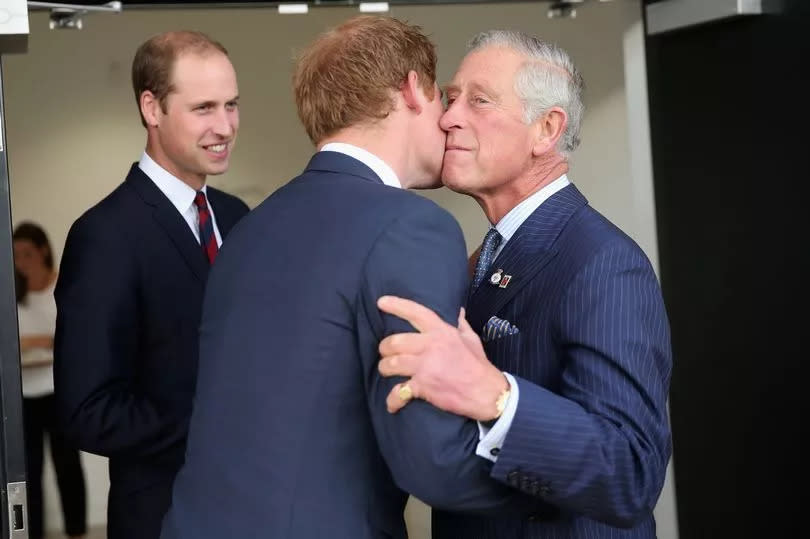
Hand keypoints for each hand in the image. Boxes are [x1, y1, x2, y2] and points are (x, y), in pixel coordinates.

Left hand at [377, 295, 507, 421]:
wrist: (487, 393)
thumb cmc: (478, 366)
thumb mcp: (471, 340)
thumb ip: (461, 325)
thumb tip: (458, 311)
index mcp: (442, 332)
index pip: (416, 313)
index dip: (397, 305)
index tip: (381, 302)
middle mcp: (431, 346)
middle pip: (395, 341)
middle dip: (385, 348)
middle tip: (386, 353)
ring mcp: (425, 366)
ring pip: (391, 364)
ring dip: (385, 369)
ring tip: (386, 371)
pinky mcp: (423, 386)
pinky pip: (399, 392)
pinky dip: (393, 400)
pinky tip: (392, 404)